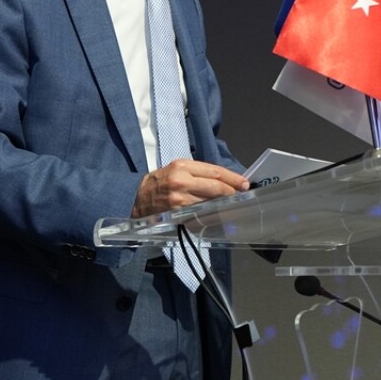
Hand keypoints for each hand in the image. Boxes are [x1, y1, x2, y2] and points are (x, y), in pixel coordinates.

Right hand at [131, 159, 249, 217]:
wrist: (136, 197)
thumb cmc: (160, 181)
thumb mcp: (177, 168)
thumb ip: (199, 173)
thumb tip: (224, 179)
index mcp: (183, 166)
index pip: (215, 171)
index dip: (233, 178)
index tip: (244, 183)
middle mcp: (182, 181)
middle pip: (215, 186)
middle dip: (232, 191)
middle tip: (242, 194)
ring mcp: (180, 199)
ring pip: (210, 201)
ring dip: (224, 203)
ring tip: (233, 203)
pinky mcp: (177, 212)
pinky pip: (200, 212)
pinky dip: (211, 212)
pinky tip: (218, 212)